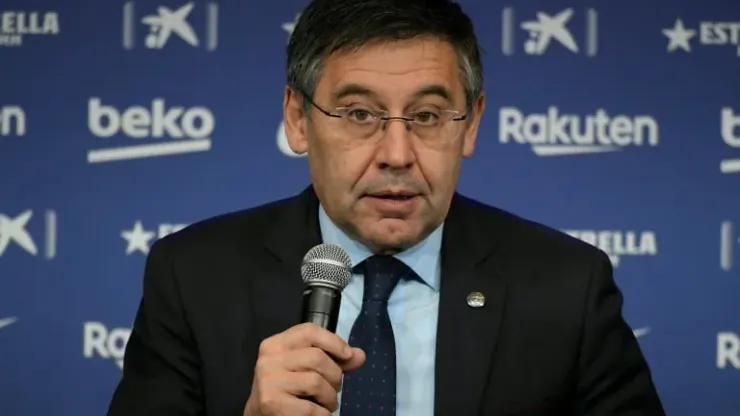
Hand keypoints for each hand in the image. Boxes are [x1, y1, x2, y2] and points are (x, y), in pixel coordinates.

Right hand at [243, 322, 365, 415]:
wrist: (261, 415)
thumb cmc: (288, 388)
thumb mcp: (306, 368)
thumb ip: (333, 359)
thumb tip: (359, 355)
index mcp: (276, 344)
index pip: (309, 331)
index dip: (334, 341)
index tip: (348, 355)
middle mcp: (269, 359)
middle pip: (317, 358)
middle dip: (335, 375)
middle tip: (334, 388)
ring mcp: (269, 381)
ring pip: (316, 382)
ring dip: (330, 397)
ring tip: (327, 403)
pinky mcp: (272, 403)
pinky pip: (311, 408)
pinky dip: (323, 414)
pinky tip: (319, 413)